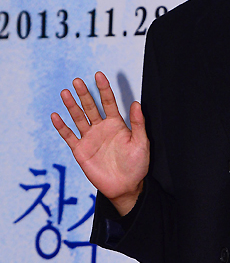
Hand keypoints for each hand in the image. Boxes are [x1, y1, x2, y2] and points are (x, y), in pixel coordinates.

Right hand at [51, 72, 149, 214]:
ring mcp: (90, 138)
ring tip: (65, 93)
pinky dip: (62, 127)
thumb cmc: (136, 165)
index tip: (98, 75)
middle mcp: (101, 128)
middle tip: (77, 81)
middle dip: (84, 94)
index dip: (103, 89)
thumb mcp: (141, 143)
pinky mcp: (81, 151)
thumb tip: (136, 103)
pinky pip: (69, 136)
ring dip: (72, 106)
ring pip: (78, 118)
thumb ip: (138, 123)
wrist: (126, 187)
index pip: (108, 102)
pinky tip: (56, 116)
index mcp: (116, 124)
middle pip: (91, 107)